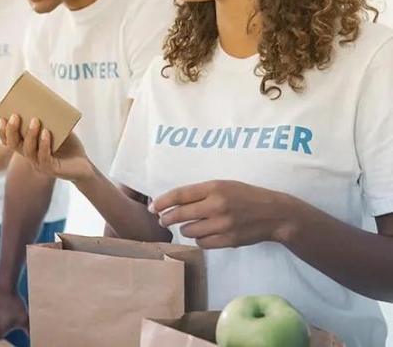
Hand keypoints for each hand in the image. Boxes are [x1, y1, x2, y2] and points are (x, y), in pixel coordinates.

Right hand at [0, 114, 92, 181]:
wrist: (84, 164)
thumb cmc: (69, 146)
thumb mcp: (58, 130)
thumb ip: (50, 120)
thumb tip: (44, 102)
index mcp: (28, 147)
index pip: (9, 141)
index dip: (3, 132)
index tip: (2, 118)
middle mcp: (31, 157)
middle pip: (14, 145)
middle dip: (12, 130)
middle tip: (16, 115)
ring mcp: (40, 165)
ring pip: (28, 151)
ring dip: (30, 135)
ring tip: (35, 120)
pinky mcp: (51, 170)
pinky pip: (44, 158)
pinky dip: (44, 144)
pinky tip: (46, 133)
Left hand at [149, 180, 298, 248]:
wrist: (275, 214)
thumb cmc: (246, 196)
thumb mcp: (224, 185)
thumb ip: (200, 192)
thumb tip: (173, 202)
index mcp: (214, 187)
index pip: (180, 195)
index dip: (162, 202)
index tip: (153, 207)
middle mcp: (217, 205)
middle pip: (180, 215)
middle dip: (167, 218)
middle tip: (163, 219)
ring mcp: (223, 224)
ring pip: (189, 231)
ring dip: (185, 229)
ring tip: (189, 225)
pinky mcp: (228, 240)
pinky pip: (202, 243)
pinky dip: (199, 239)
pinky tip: (203, 234)